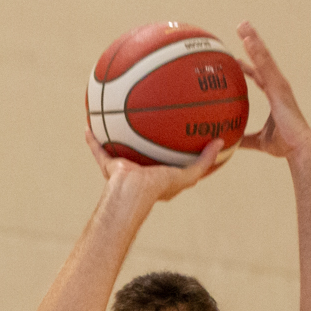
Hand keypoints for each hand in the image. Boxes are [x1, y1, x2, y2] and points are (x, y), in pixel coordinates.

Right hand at [87, 130, 223, 202]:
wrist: (132, 194)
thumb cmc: (159, 188)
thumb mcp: (187, 175)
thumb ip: (204, 161)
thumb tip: (222, 142)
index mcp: (159, 176)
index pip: (166, 161)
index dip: (170, 148)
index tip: (178, 133)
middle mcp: (140, 171)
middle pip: (141, 151)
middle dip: (143, 138)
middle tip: (147, 119)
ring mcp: (123, 169)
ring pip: (118, 148)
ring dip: (115, 135)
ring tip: (115, 116)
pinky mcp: (109, 166)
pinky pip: (98, 149)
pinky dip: (92, 140)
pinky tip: (89, 125)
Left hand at [235, 21, 310, 159]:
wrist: (299, 148)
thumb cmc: (284, 145)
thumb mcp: (259, 142)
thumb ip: (245, 140)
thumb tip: (230, 143)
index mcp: (275, 96)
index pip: (259, 76)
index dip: (249, 66)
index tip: (237, 59)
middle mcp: (278, 86)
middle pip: (262, 60)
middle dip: (252, 43)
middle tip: (242, 27)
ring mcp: (280, 85)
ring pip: (264, 58)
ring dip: (254, 40)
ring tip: (243, 25)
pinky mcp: (279, 88)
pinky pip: (265, 67)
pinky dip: (257, 53)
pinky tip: (248, 41)